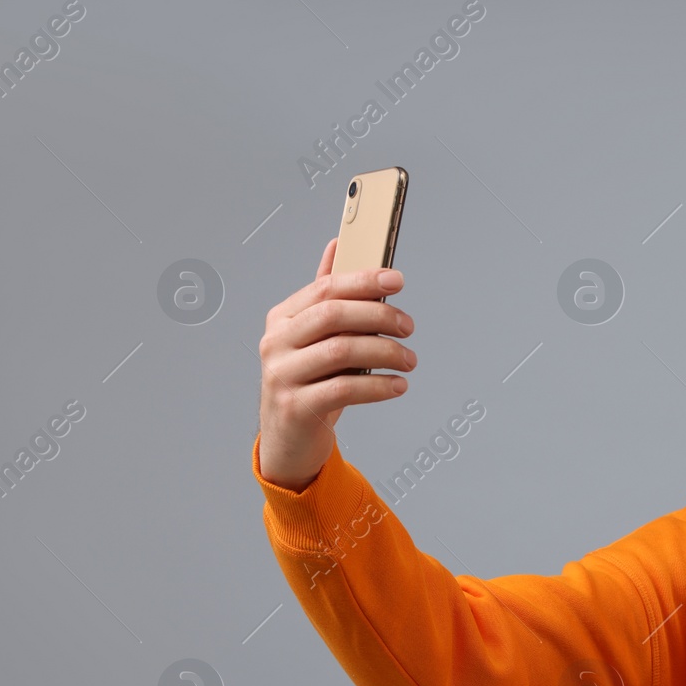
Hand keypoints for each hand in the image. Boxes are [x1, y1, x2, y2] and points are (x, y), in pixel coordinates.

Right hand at [257, 237, 416, 490]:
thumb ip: (325, 296)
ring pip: (342, 351)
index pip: (325, 289)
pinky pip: (344, 389)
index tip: (397, 280)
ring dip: (385, 352)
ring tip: (409, 359)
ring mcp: (282, 375)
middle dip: (379, 316)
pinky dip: (378, 386)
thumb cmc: (308, 383)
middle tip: (408, 326)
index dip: (363, 281)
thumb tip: (337, 246)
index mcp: (282, 319)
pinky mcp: (296, 407)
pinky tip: (398, 385)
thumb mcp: (313, 338)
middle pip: (333, 315)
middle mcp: (276, 343)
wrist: (289, 439)